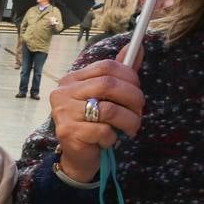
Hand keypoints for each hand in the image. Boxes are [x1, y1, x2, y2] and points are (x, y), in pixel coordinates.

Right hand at [48, 47, 143, 181]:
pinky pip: (102, 130)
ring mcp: (63, 113)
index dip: (129, 76)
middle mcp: (63, 93)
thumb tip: (138, 47)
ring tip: (131, 128)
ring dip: (129, 120)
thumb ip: (120, 73)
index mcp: (72, 80)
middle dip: (133, 98)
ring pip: (108, 110)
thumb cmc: (94, 124)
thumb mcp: (107, 97)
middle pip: (108, 84)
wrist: (78, 157)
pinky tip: (109, 140)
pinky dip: (112, 137)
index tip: (138, 89)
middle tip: (139, 110)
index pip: (105, 66)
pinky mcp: (68, 132)